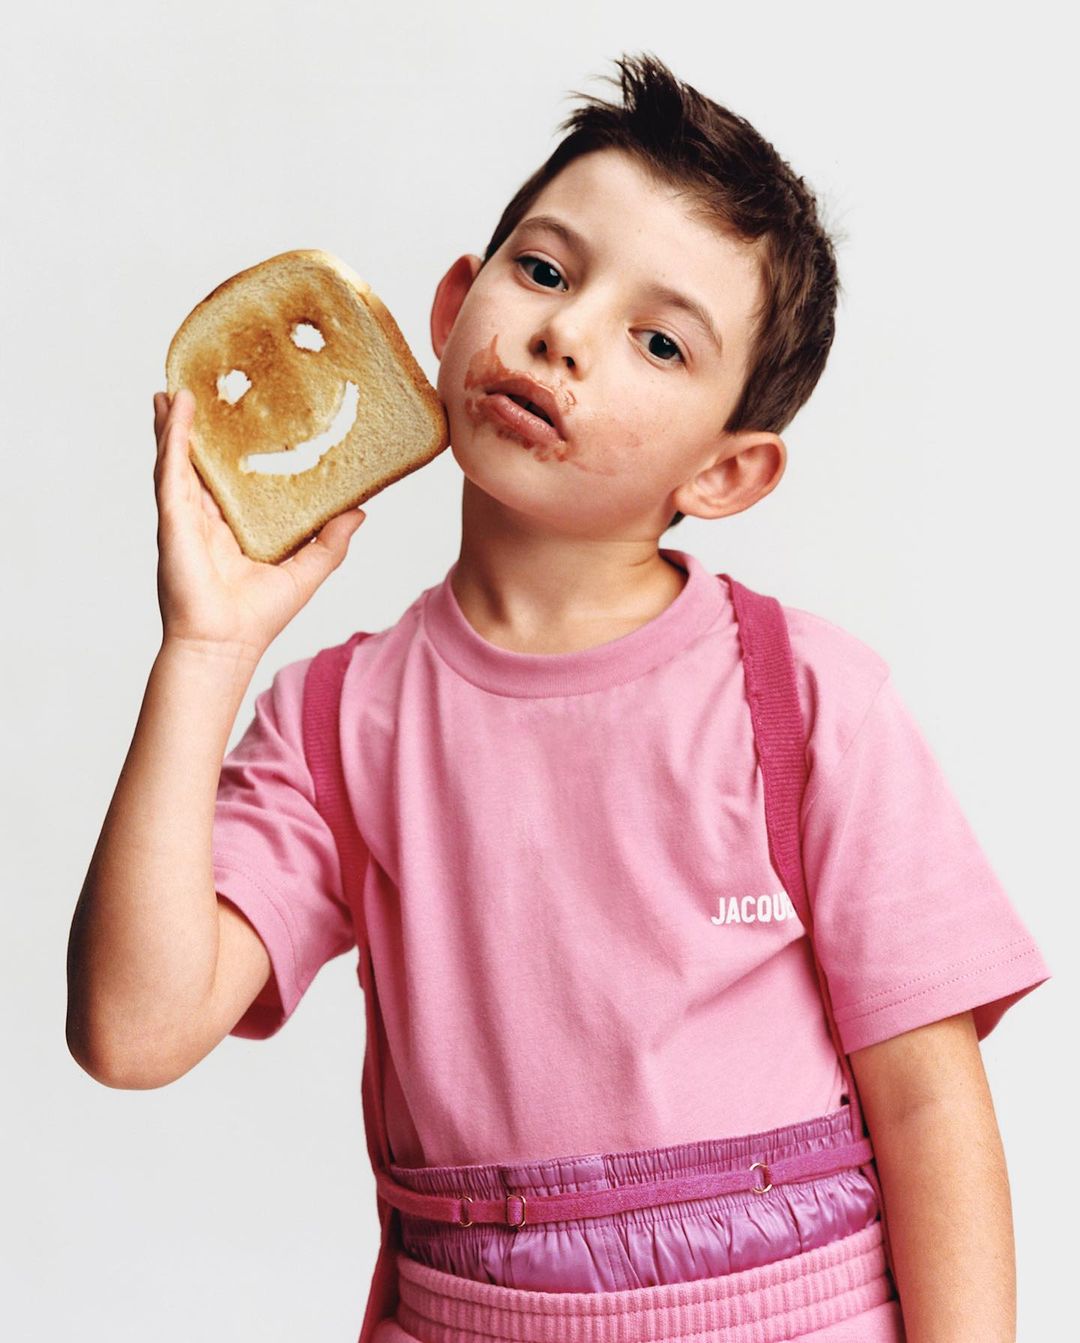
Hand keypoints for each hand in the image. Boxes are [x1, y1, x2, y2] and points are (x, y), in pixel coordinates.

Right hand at [152, 388, 366, 659]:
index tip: (243, 419)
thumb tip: (360, 511)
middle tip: (201, 392)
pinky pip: (171, 468)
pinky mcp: (174, 517)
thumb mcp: (309, 570)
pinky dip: (172, 436)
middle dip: (196, 430)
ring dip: (174, 423)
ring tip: (176, 388)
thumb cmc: (259, 617)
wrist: (226, 644)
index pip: (233, 479)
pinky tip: (174, 407)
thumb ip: (332, 541)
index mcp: (234, 527)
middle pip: (200, 463)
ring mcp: (186, 515)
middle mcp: (207, 518)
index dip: (235, 450)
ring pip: (178, 458)